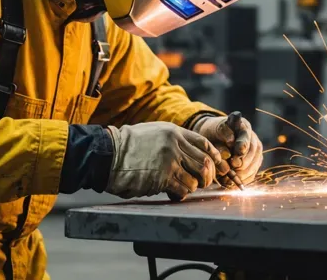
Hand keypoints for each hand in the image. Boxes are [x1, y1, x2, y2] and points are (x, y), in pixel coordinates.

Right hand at [105, 122, 229, 199]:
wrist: (109, 154)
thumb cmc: (127, 146)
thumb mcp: (153, 133)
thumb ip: (172, 140)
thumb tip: (189, 155)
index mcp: (174, 132)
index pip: (204, 144)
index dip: (214, 156)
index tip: (217, 166)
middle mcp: (175, 145)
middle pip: (205, 162)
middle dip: (208, 176)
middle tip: (203, 183)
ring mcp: (170, 161)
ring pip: (196, 179)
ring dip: (192, 187)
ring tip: (182, 188)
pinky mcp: (163, 177)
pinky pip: (183, 189)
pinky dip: (181, 194)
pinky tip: (173, 193)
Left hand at [193, 112, 262, 185]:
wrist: (213, 139)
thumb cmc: (213, 133)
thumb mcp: (214, 130)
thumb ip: (222, 134)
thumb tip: (231, 142)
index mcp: (243, 126)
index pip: (246, 136)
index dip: (242, 145)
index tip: (237, 153)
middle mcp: (252, 138)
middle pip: (253, 151)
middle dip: (243, 161)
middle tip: (233, 166)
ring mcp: (255, 151)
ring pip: (254, 164)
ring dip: (243, 172)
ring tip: (231, 176)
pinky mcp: (253, 163)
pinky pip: (252, 173)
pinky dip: (243, 179)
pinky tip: (232, 182)